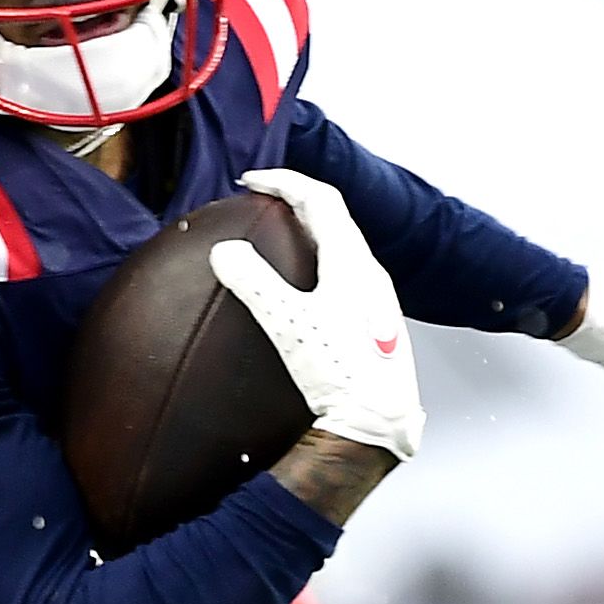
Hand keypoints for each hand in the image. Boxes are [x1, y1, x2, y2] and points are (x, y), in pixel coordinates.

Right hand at [213, 167, 421, 462]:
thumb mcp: (288, 324)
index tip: (253, 181)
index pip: (321, 199)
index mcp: (353, 263)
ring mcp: (375, 301)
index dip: (285, 182)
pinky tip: (303, 290)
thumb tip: (225, 252)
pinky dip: (317, 264)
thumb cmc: (340, 373)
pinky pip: (344, 277)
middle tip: (264, 203)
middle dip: (296, 204)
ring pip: (341, 248)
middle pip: (334, 220)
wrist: (377, 422)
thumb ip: (254, 283)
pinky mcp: (373, 325)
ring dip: (308, 234)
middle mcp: (370, 275)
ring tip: (278, 240)